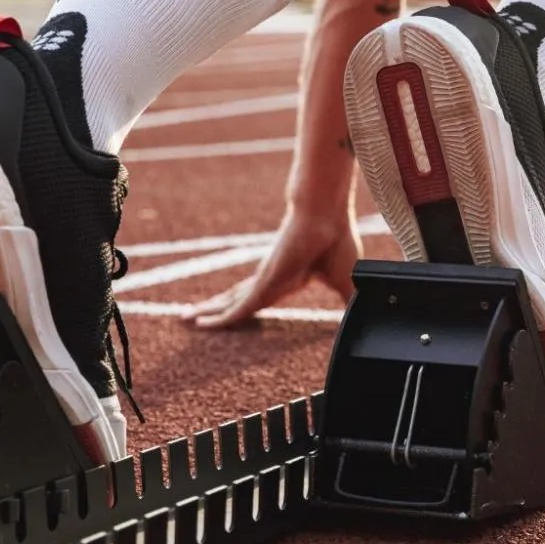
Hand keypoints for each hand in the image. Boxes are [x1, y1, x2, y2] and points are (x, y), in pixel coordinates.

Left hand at [184, 205, 359, 328]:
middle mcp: (270, 280)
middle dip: (216, 309)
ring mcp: (264, 280)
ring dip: (208, 313)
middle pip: (236, 299)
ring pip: (230, 303)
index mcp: (287, 280)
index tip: (228, 316)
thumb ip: (348, 308)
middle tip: (192, 318)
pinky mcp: (264, 282)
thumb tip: (360, 326)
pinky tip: (205, 325)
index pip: (258, 298)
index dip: (243, 307)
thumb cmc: (337, 242)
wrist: (328, 217)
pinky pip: (239, 307)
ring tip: (184, 318)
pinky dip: (222, 319)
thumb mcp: (346, 285)